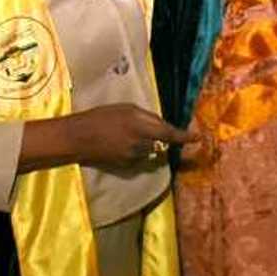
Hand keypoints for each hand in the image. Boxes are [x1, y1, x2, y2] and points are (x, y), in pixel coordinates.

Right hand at [67, 104, 197, 169]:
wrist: (78, 138)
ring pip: (151, 150)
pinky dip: (137, 150)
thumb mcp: (127, 109)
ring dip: (147, 143)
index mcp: (141, 127)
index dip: (185, 136)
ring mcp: (134, 158)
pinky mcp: (126, 166)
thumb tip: (162, 124)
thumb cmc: (101, 117)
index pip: (170, 133)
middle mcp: (141, 145)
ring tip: (127, 133)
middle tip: (145, 127)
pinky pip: (139, 157)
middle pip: (161, 142)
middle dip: (161, 136)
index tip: (198, 138)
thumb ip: (147, 117)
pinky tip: (121, 143)